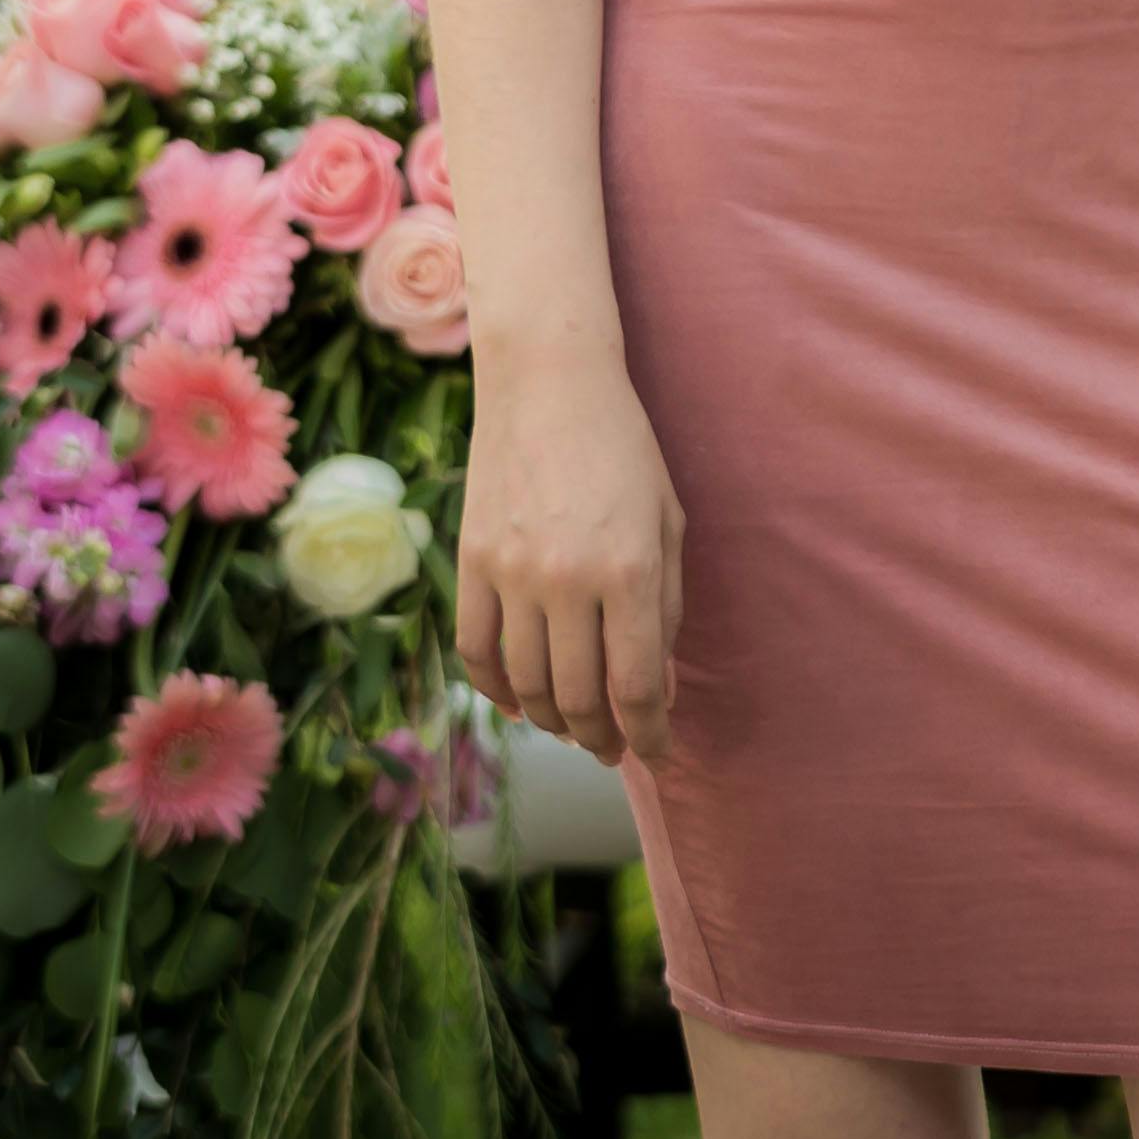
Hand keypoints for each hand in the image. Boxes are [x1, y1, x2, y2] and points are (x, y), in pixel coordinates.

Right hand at [457, 347, 685, 766]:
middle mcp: (567, 582)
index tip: (655, 752)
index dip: (647, 733)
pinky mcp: (470, 565)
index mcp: (629, 571)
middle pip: (577, 697)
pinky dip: (496, 689)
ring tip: (574, 729)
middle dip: (600, 738)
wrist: (549, 386)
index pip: (634, 686)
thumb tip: (652, 681)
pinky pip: (476, 652)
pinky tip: (519, 702)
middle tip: (614, 750)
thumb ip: (664, 604)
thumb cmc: (625, 450)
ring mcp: (511, 575)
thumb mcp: (667, 521)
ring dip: (551, 721)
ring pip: (524, 684)